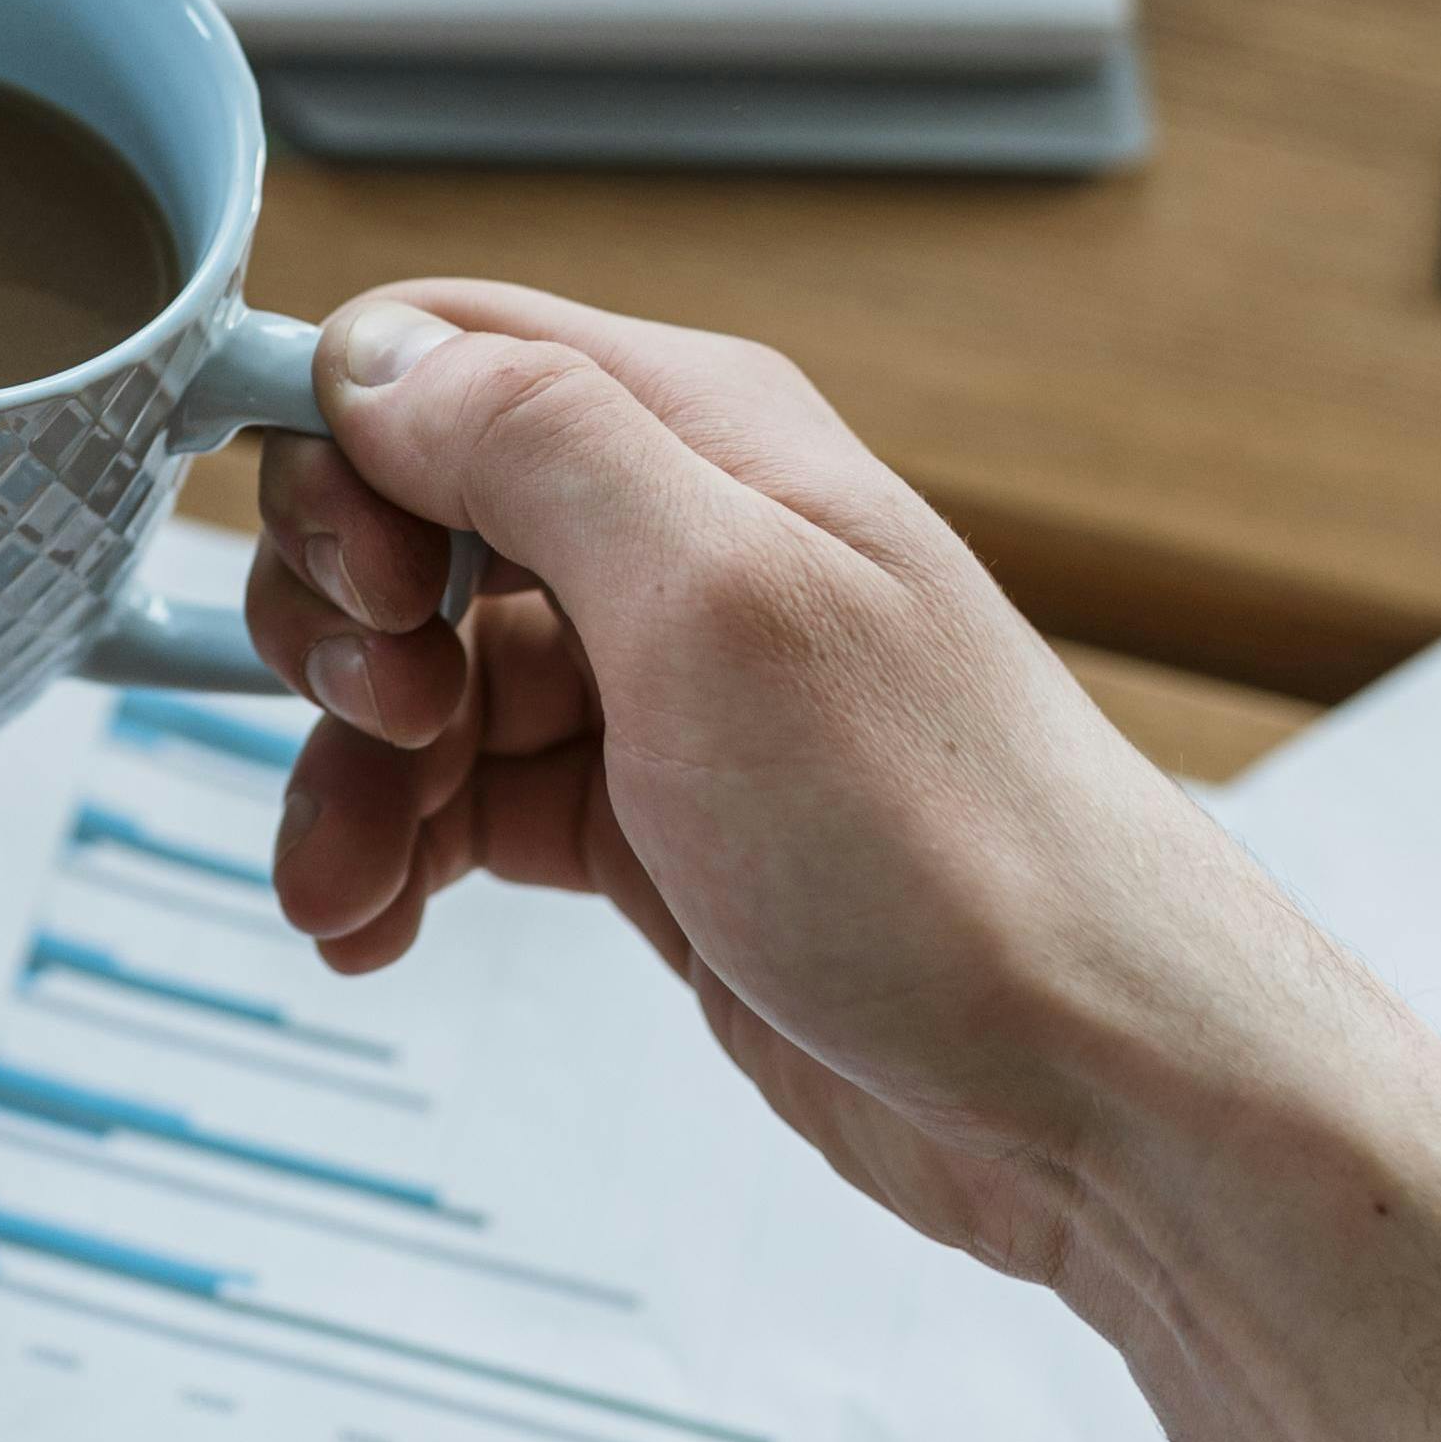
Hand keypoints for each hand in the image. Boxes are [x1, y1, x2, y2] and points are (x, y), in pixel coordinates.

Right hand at [246, 282, 1440, 1441]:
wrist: (1099, 1086)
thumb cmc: (956, 851)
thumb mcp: (722, 602)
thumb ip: (539, 445)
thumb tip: (377, 354)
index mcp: (697, 434)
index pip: (432, 355)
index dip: (345, 459)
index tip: (366, 591)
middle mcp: (673, 540)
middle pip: (399, 521)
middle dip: (341, 632)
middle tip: (395, 732)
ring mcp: (657, 688)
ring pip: (414, 680)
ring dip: (347, 779)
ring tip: (350, 890)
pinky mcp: (648, 821)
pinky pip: (461, 800)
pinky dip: (396, 854)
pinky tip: (380, 926)